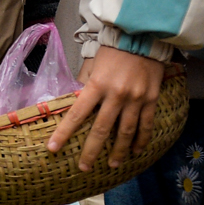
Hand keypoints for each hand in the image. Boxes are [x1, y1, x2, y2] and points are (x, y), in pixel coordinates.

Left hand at [46, 45, 163, 171]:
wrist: (143, 36)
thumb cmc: (113, 50)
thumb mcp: (92, 64)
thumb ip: (85, 85)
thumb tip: (75, 102)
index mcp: (96, 85)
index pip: (76, 114)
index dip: (63, 133)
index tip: (53, 149)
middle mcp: (116, 95)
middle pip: (101, 129)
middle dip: (91, 151)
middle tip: (84, 168)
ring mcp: (135, 98)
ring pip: (125, 131)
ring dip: (118, 151)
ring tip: (112, 165)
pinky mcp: (151, 99)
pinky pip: (146, 124)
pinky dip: (141, 140)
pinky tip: (136, 151)